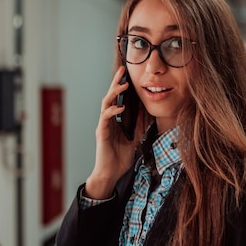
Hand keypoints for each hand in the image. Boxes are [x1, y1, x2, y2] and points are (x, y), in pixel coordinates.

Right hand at [85, 66, 138, 198]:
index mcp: (114, 120)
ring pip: (105, 104)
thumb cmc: (120, 158)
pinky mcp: (101, 134)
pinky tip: (120, 107)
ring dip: (114, 93)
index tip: (127, 74)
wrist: (111, 174)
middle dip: (115, 83)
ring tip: (123, 85)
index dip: (121, 86)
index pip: (117, 99)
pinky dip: (112, 111)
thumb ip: (138, 125)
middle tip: (122, 71)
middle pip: (110, 97)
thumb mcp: (134, 139)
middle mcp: (107, 120)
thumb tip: (144, 110)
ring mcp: (103, 126)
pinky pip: (105, 119)